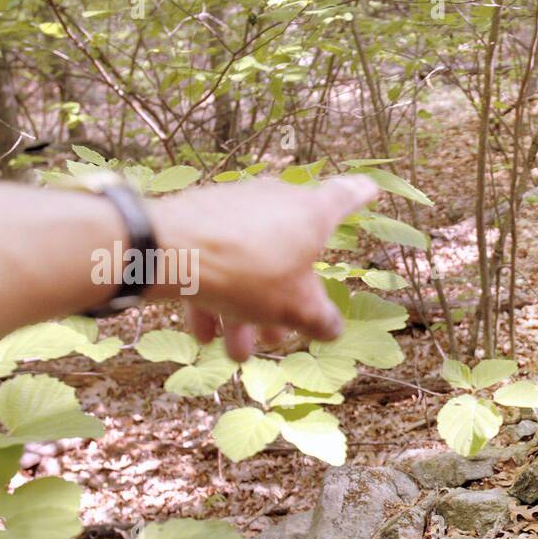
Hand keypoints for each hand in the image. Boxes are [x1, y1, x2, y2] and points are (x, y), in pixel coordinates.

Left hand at [147, 176, 380, 359]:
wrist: (167, 252)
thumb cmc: (247, 274)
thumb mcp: (295, 309)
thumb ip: (321, 320)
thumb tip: (332, 329)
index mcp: (310, 212)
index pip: (345, 197)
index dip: (360, 195)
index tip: (370, 188)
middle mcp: (275, 200)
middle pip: (291, 253)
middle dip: (285, 300)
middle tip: (278, 338)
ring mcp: (234, 206)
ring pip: (250, 263)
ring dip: (246, 310)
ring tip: (237, 350)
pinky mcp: (198, 218)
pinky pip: (216, 260)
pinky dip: (215, 295)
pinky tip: (204, 333)